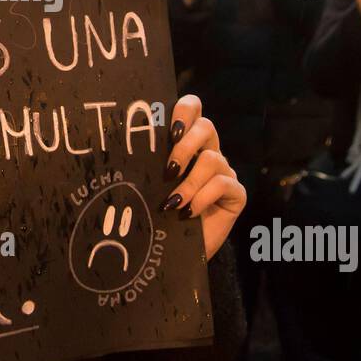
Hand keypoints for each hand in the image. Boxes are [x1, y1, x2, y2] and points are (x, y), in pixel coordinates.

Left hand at [160, 94, 246, 259]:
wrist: (174, 252)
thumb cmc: (157, 215)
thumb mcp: (149, 185)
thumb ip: (147, 162)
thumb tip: (124, 146)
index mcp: (186, 143)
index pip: (193, 108)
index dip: (185, 110)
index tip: (170, 129)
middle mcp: (208, 152)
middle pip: (206, 126)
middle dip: (185, 146)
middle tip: (168, 170)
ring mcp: (224, 172)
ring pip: (212, 159)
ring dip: (189, 183)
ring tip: (173, 203)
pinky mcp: (236, 194)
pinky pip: (223, 183)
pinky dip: (203, 197)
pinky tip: (188, 212)